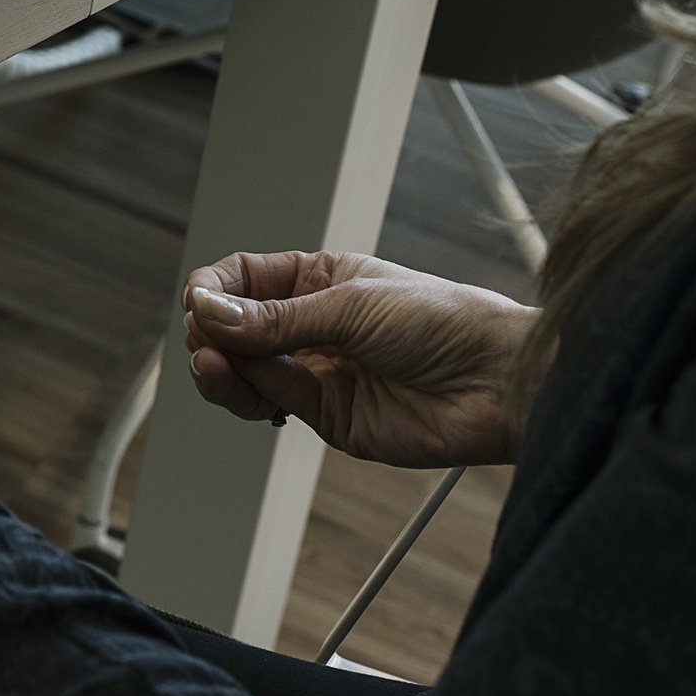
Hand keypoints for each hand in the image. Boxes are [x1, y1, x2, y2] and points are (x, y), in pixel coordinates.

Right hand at [181, 250, 535, 467]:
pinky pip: (271, 402)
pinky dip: (249, 392)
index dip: (215, 289)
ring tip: (212, 363)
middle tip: (206, 338)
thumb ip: (276, 319)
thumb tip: (209, 312)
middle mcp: (313, 325)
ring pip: (245, 370)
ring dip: (220, 367)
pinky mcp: (327, 416)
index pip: (246, 278)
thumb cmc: (445, 322)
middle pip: (236, 328)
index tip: (198, 301)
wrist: (496, 383)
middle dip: (212, 332)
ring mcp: (318, 372)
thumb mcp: (351, 305)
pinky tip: (241, 379)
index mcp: (321, 279)